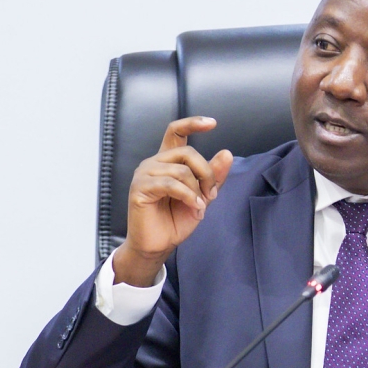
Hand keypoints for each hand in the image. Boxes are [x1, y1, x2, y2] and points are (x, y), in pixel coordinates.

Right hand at [114, 117, 233, 285]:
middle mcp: (154, 163)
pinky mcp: (140, 188)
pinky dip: (188, 196)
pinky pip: (170, 184)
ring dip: (197, 190)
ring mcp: (144, 174)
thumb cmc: (176, 220)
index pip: (176, 132)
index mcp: (167, 161)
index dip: (192, 124)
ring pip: (181, 170)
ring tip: (200, 206)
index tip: (212, 123)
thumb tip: (227, 153)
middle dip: (207, 173)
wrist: (159, 245)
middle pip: (187, 152)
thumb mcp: (202, 196)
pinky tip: (194, 207)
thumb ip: (213, 176)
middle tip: (211, 194)